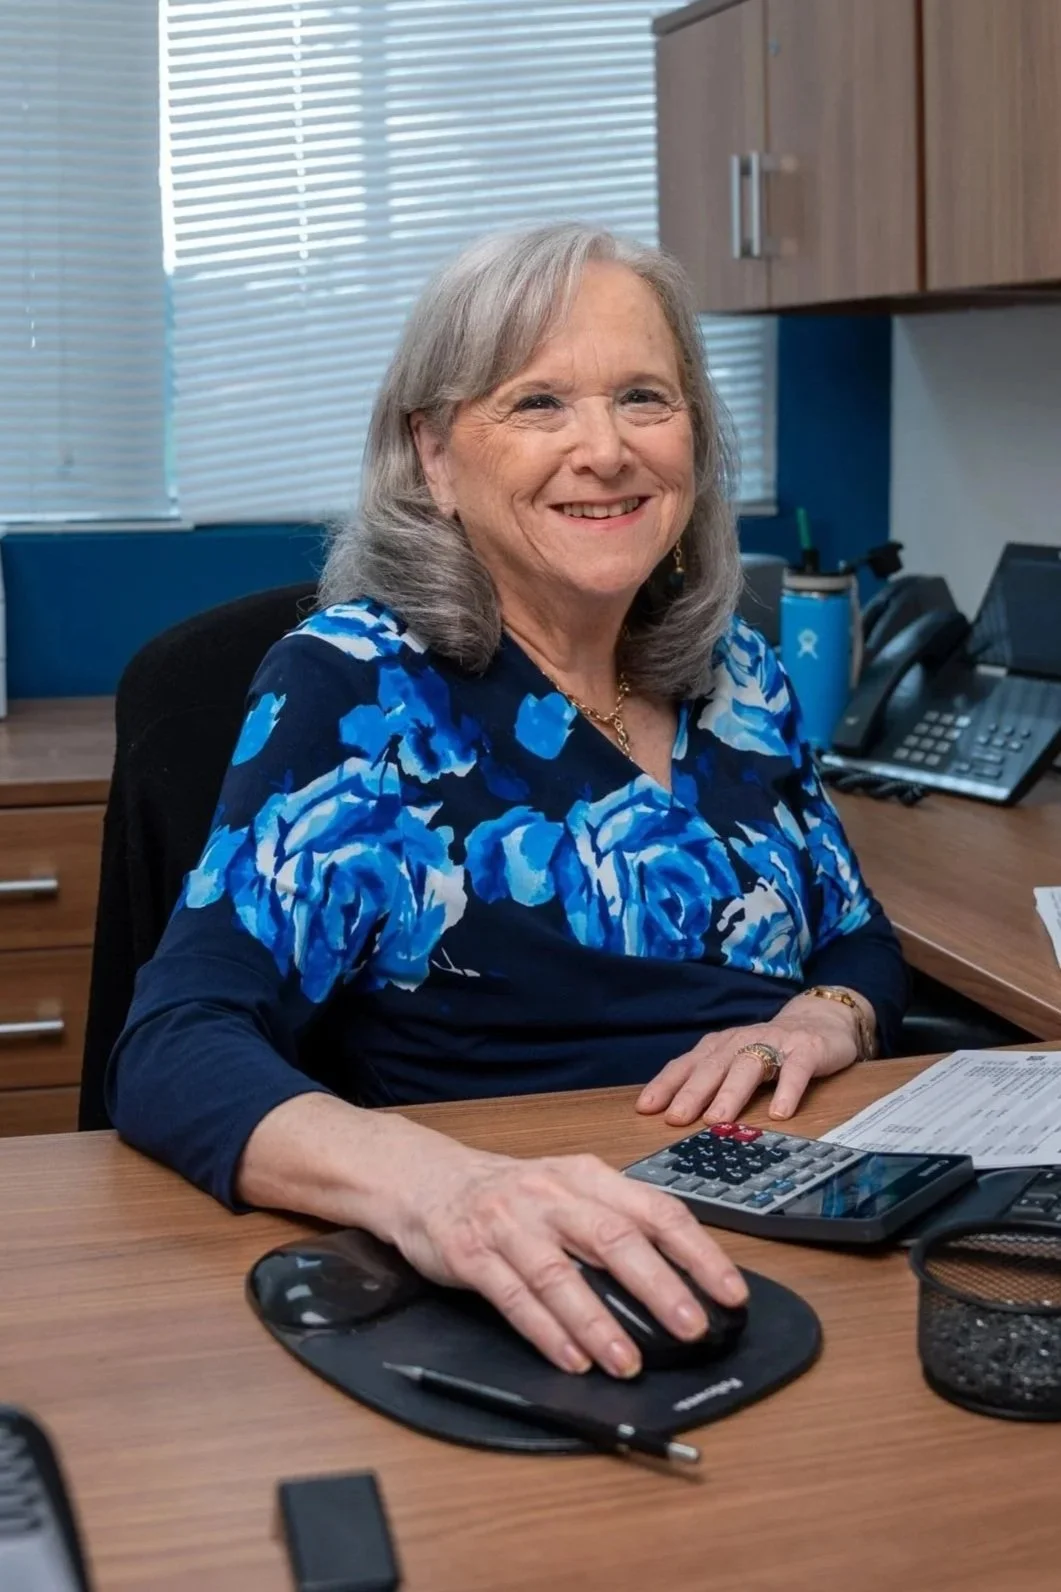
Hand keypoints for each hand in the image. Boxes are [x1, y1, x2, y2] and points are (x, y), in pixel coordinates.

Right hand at [384, 1138, 747, 1378]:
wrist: (426, 1178)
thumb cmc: (511, 1194)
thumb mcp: (568, 1190)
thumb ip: (615, 1223)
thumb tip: (682, 1279)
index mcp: (586, 1176)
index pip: (654, 1209)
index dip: (697, 1251)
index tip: (729, 1290)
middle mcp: (551, 1195)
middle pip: (614, 1239)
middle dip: (659, 1286)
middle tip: (692, 1326)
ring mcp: (509, 1223)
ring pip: (561, 1273)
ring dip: (598, 1322)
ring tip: (628, 1361)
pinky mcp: (471, 1253)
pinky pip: (513, 1296)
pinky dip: (546, 1331)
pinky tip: (572, 1359)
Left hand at [635, 993, 866, 1128]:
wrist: (822, 1019)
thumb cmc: (771, 1047)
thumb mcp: (736, 1060)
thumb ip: (711, 1081)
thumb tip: (676, 1115)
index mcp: (721, 1046)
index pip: (687, 1064)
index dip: (666, 1084)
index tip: (646, 1107)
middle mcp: (742, 1041)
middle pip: (713, 1067)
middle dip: (692, 1093)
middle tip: (675, 1119)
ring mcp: (775, 1044)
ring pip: (748, 1067)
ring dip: (731, 1093)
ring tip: (717, 1119)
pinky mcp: (807, 1050)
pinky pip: (796, 1071)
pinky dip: (787, 1090)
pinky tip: (780, 1113)